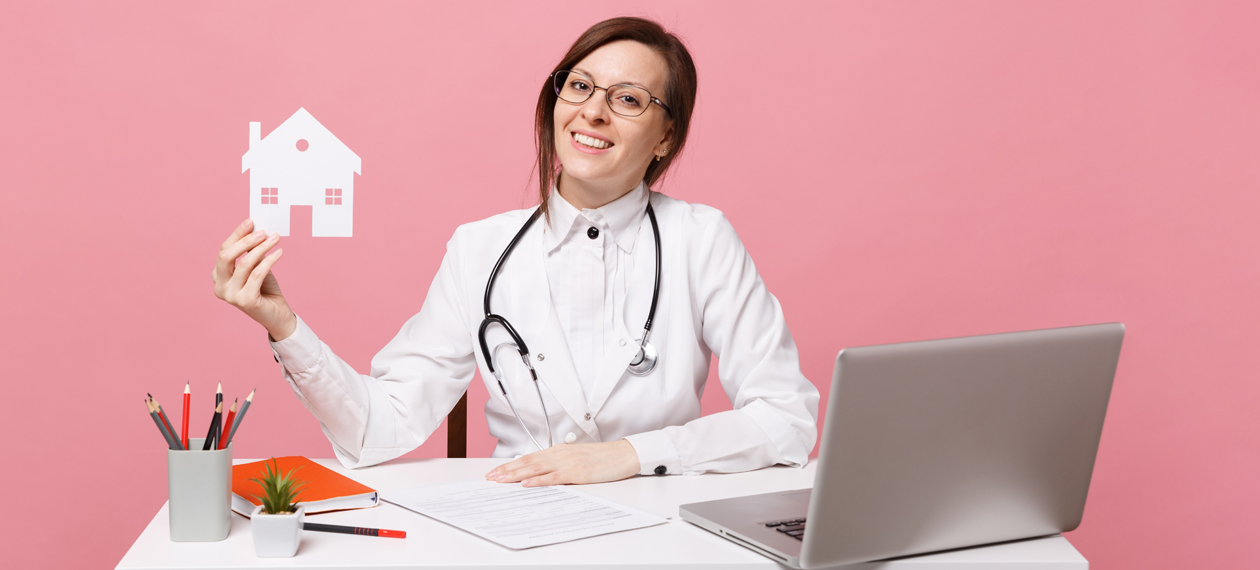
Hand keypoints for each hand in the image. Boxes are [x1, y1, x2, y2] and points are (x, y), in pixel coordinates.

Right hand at [212, 218, 296, 340]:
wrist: (277, 316)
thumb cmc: (266, 289)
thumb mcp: (256, 267)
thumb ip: (251, 252)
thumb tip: (255, 229)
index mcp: (218, 277)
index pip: (224, 250)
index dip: (237, 235)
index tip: (251, 222)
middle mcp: (219, 287)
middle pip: (226, 256)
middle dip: (245, 240)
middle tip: (263, 231)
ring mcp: (230, 296)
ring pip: (244, 264)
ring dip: (261, 248)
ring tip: (275, 239)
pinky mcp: (244, 301)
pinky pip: (257, 274)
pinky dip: (269, 260)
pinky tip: (279, 253)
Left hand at [485, 439, 640, 486]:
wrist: (623, 454)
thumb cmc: (603, 458)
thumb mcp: (578, 457)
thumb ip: (560, 462)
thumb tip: (543, 472)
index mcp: (559, 451)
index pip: (529, 458)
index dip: (510, 465)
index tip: (496, 472)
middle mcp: (559, 454)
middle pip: (527, 462)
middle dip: (507, 471)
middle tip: (490, 478)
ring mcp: (567, 463)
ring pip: (535, 469)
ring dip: (516, 475)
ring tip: (501, 480)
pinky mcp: (576, 472)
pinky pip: (553, 477)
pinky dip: (538, 480)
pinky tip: (527, 484)